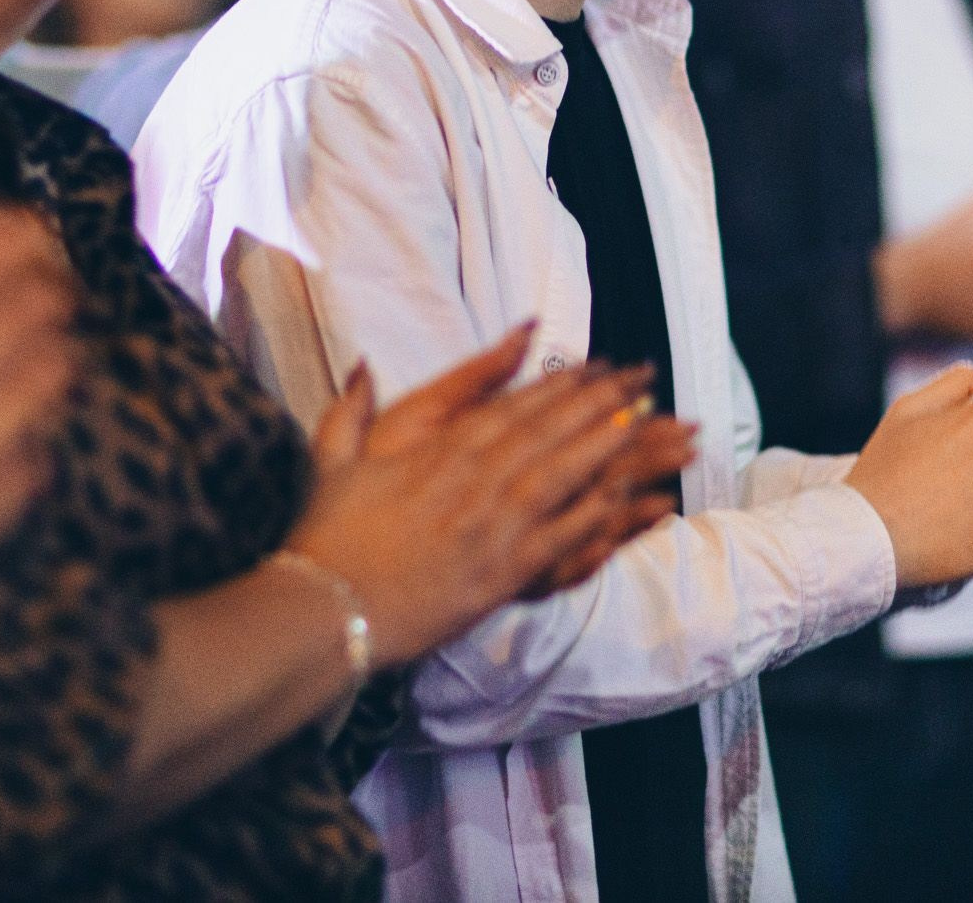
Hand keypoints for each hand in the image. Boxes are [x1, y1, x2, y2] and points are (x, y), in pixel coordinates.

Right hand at [286, 326, 696, 667]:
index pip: (508, 408)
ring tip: (648, 421)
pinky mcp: (500, 573)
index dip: (555, 385)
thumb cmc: (325, 539)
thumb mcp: (332, 461)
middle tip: (640, 380)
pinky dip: (595, 515)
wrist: (325, 608)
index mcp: (436, 452)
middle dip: (597, 402)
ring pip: (561, 474)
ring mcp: (490, 526)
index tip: (591, 367)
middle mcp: (471, 480)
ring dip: (606, 445)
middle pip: (546, 431)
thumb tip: (364, 365)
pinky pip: (559, 538)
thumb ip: (351, 409)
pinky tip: (628, 498)